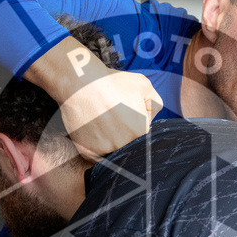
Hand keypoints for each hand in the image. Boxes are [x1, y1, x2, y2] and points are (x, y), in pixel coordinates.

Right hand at [25, 37, 162, 159]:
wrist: (81, 82)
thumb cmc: (112, 82)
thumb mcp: (144, 85)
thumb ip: (155, 104)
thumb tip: (151, 119)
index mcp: (140, 132)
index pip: (141, 132)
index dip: (133, 121)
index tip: (123, 112)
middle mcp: (124, 145)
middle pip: (127, 142)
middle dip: (121, 130)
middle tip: (111, 115)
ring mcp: (105, 150)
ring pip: (111, 149)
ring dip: (108, 138)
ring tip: (100, 120)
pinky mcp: (88, 153)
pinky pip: (96, 154)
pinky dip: (94, 144)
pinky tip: (92, 128)